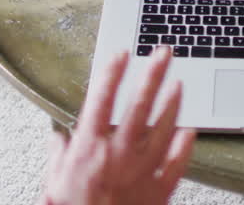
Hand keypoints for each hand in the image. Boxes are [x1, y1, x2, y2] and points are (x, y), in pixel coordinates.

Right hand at [41, 48, 194, 204]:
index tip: (122, 54)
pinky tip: (191, 130)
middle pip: (139, 104)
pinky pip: (176, 164)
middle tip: (163, 53)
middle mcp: (117, 154)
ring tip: (180, 83)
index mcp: (89, 148)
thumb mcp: (52, 183)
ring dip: (172, 103)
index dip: (112, 72)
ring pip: (162, 128)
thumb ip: (57, 155)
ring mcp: (141, 172)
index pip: (102, 99)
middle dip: (152, 74)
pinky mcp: (158, 192)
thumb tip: (57, 136)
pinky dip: (185, 146)